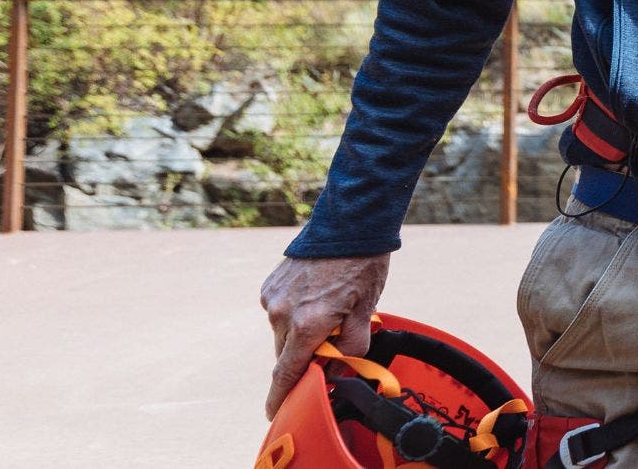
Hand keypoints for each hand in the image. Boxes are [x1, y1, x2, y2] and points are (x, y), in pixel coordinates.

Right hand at [259, 252, 391, 417]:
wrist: (348, 224)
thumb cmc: (363, 266)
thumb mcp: (367, 310)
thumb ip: (352, 345)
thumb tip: (340, 364)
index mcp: (308, 325)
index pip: (287, 373)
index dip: (280, 397)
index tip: (274, 413)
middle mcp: (283, 314)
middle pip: (286, 355)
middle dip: (302, 360)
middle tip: (324, 353)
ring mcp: (273, 299)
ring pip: (282, 334)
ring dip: (299, 334)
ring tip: (328, 312)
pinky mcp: (270, 286)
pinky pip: (279, 312)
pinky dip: (294, 314)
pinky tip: (316, 297)